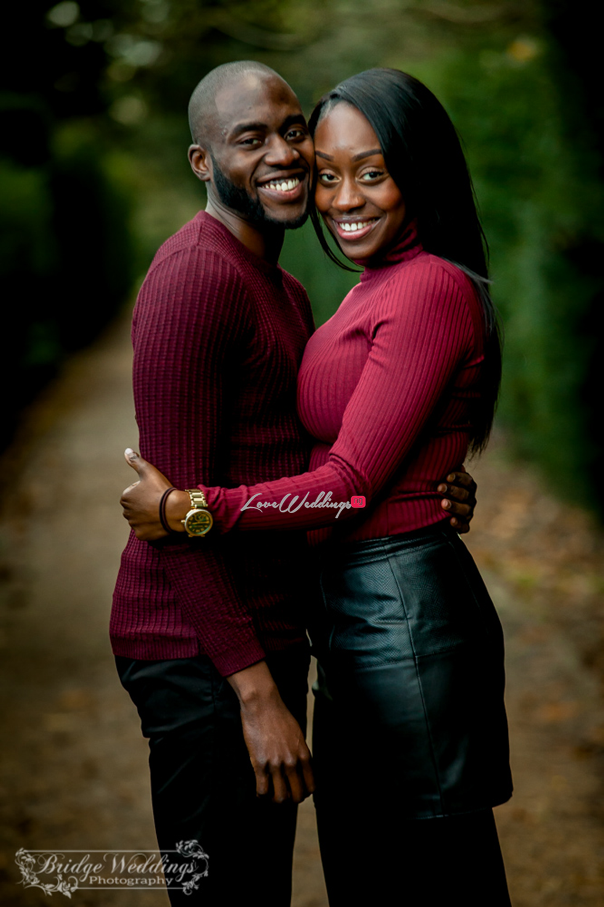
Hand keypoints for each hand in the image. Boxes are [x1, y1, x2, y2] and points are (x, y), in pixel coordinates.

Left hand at [121, 449, 184, 539]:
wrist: (176, 510)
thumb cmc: (162, 490)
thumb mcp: (149, 472)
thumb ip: (136, 461)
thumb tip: (126, 450)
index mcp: (125, 498)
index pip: (133, 493)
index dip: (146, 491)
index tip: (156, 491)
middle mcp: (126, 513)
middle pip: (135, 507)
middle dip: (144, 505)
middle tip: (158, 502)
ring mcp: (134, 525)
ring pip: (140, 519)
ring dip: (147, 516)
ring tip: (160, 512)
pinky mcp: (142, 535)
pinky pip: (145, 530)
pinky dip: (151, 527)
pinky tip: (159, 522)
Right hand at [228, 662, 314, 803]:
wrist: (263, 705)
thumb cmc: (279, 716)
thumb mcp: (297, 734)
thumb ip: (300, 752)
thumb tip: (300, 767)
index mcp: (304, 755)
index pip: (311, 786)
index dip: (304, 792)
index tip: (297, 791)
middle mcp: (292, 762)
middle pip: (296, 795)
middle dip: (291, 799)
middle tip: (284, 795)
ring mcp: (276, 764)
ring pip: (279, 797)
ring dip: (275, 800)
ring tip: (271, 795)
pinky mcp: (260, 763)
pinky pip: (262, 790)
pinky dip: (261, 795)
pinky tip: (259, 792)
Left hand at [437, 465, 476, 533]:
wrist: (436, 511)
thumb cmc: (438, 490)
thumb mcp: (441, 479)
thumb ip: (444, 471)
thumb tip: (447, 460)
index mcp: (468, 486)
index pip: (467, 480)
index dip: (458, 478)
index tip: (447, 476)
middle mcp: (470, 499)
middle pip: (465, 494)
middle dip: (452, 490)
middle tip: (439, 488)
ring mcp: (468, 513)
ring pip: (465, 510)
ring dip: (454, 506)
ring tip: (443, 503)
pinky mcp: (464, 525)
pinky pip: (464, 526)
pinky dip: (458, 524)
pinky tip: (450, 521)